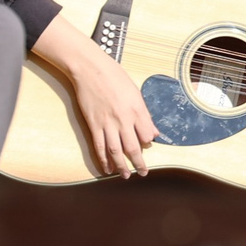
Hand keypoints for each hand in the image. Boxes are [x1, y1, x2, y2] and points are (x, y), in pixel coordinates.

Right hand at [66, 46, 158, 178]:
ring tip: (125, 176)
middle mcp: (124, 119)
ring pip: (116, 151)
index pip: (147, 134)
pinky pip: (99, 146)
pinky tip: (107, 169)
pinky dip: (103, 159)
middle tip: (143, 173)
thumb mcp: (136, 93)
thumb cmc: (115, 77)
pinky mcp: (93, 124)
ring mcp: (107, 123)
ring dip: (121, 166)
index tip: (147, 147)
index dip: (148, 144)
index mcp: (137, 109)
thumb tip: (154, 133)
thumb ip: (145, 115)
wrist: (91, 69)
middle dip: (138, 162)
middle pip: (133, 147)